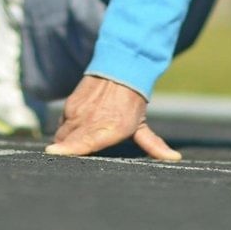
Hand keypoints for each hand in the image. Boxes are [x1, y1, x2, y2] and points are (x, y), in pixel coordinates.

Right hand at [44, 74, 180, 161]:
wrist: (120, 69)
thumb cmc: (132, 103)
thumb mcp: (141, 125)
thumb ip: (154, 146)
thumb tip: (175, 159)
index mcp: (107, 130)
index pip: (79, 143)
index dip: (66, 150)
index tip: (54, 154)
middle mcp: (88, 121)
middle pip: (66, 145)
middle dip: (67, 154)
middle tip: (73, 161)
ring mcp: (76, 112)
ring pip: (62, 135)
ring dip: (67, 142)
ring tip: (78, 144)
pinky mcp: (69, 105)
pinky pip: (62, 124)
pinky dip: (67, 130)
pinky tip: (78, 129)